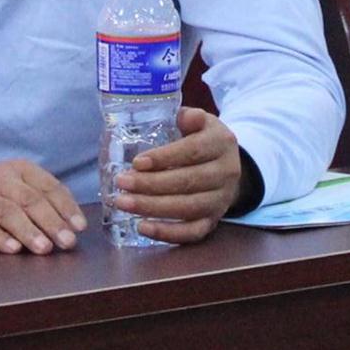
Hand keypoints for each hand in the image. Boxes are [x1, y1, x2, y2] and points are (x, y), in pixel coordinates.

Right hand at [0, 160, 85, 255]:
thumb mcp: (12, 186)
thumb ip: (38, 201)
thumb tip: (71, 227)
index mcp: (18, 171)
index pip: (48, 186)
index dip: (66, 207)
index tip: (80, 227)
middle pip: (30, 200)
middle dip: (52, 222)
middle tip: (67, 242)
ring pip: (7, 212)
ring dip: (28, 230)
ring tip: (44, 248)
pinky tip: (11, 249)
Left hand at [109, 107, 240, 243]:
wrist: (228, 166)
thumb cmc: (204, 139)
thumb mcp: (202, 122)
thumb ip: (191, 117)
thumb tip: (184, 116)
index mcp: (222, 143)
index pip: (192, 151)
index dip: (164, 158)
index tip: (137, 162)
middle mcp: (226, 173)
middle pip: (187, 182)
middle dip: (150, 184)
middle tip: (121, 182)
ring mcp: (221, 200)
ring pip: (187, 208)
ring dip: (152, 208)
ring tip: (123, 203)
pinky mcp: (213, 221)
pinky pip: (192, 232)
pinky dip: (167, 233)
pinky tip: (142, 227)